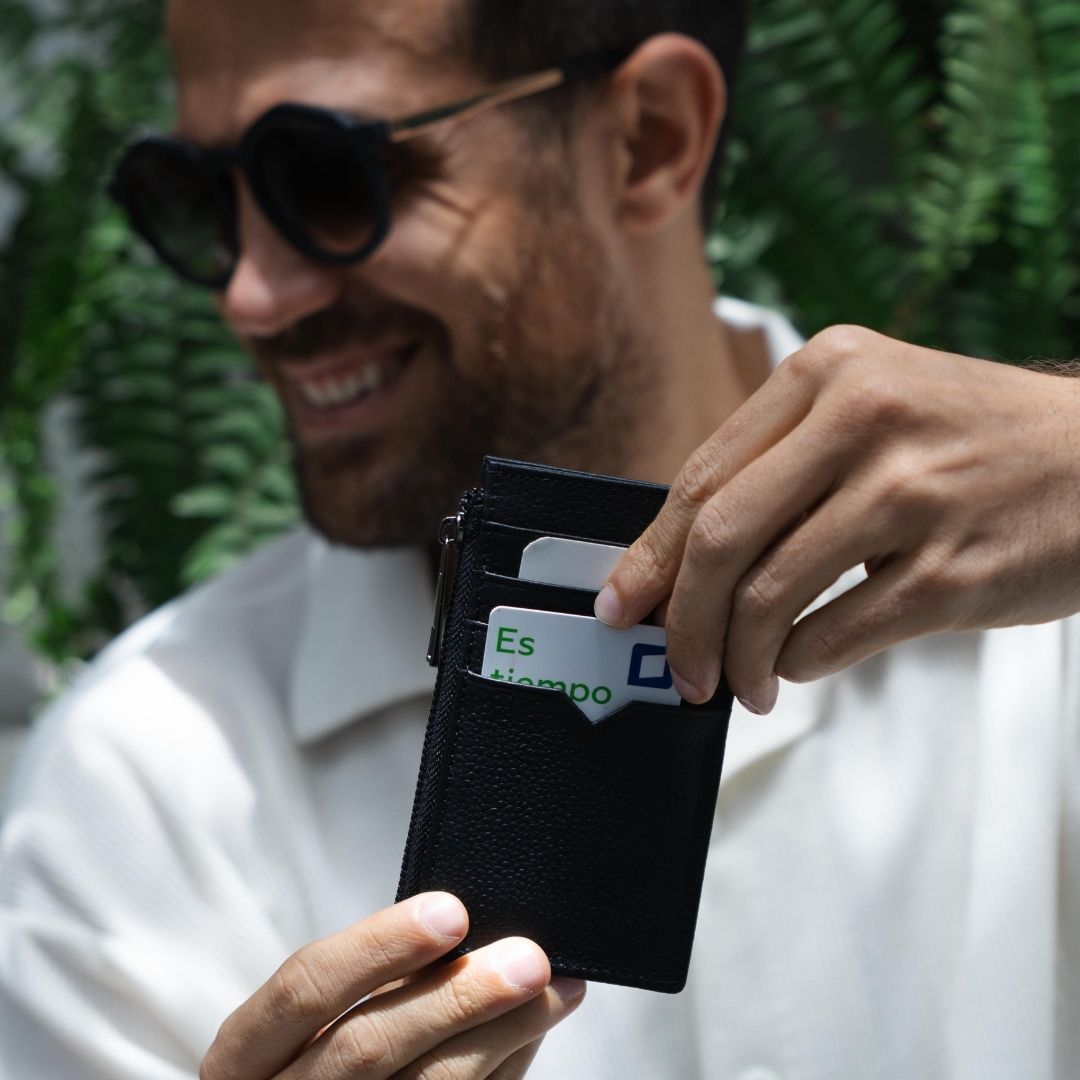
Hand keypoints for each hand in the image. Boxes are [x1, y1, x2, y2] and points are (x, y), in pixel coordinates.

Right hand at [200, 893, 583, 1079]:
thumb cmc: (315, 1062)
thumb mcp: (314, 1024)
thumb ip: (372, 983)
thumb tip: (466, 931)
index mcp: (243, 1057)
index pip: (303, 989)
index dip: (379, 946)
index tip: (453, 911)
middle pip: (367, 1049)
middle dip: (456, 997)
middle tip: (530, 958)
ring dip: (500, 1037)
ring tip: (558, 991)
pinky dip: (501, 1073)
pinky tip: (532, 1037)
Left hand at [596, 325, 1079, 712]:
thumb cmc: (970, 442)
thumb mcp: (870, 409)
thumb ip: (779, 467)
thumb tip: (676, 562)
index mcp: (827, 371)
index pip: (703, 477)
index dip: (649, 554)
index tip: (621, 603)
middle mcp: (864, 419)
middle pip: (720, 540)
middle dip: (681, 620)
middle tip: (679, 666)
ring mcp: (911, 494)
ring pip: (769, 598)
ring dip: (739, 658)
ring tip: (743, 682)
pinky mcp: (951, 570)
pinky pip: (833, 636)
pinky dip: (800, 664)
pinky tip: (801, 665)